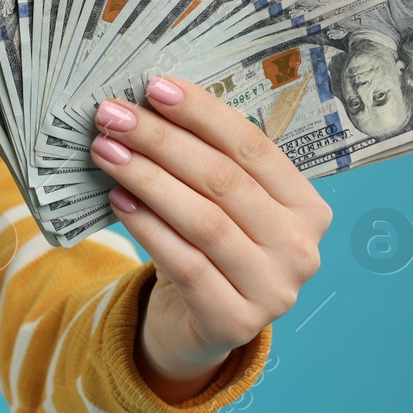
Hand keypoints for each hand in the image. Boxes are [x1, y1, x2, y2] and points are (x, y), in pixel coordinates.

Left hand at [87, 75, 330, 399]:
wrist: (196, 326)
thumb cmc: (207, 249)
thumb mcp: (218, 203)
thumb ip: (203, 160)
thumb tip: (147, 103)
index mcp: (306, 207)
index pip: (252, 147)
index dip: (202, 113)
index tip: (154, 86)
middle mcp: (301, 248)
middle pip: (223, 180)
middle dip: (162, 141)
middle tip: (113, 116)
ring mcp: (274, 290)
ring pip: (204, 221)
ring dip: (148, 179)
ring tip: (105, 151)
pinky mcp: (236, 322)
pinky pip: (185, 263)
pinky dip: (148, 227)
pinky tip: (118, 200)